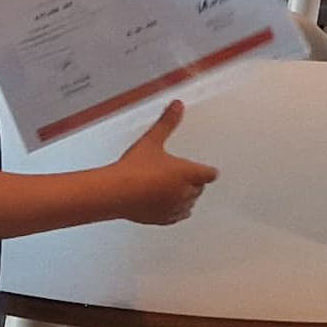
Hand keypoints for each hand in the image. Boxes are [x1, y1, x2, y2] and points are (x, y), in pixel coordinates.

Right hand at [102, 101, 216, 225]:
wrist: (116, 192)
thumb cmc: (133, 169)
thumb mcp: (152, 140)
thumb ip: (167, 122)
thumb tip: (177, 106)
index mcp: (188, 173)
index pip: (210, 174)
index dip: (208, 171)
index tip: (209, 170)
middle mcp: (185, 192)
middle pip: (200, 189)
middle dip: (194, 182)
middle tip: (185, 176)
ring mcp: (175, 208)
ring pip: (190, 204)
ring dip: (186, 197)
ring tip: (176, 189)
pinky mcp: (162, 219)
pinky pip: (177, 217)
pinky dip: (175, 211)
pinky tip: (168, 206)